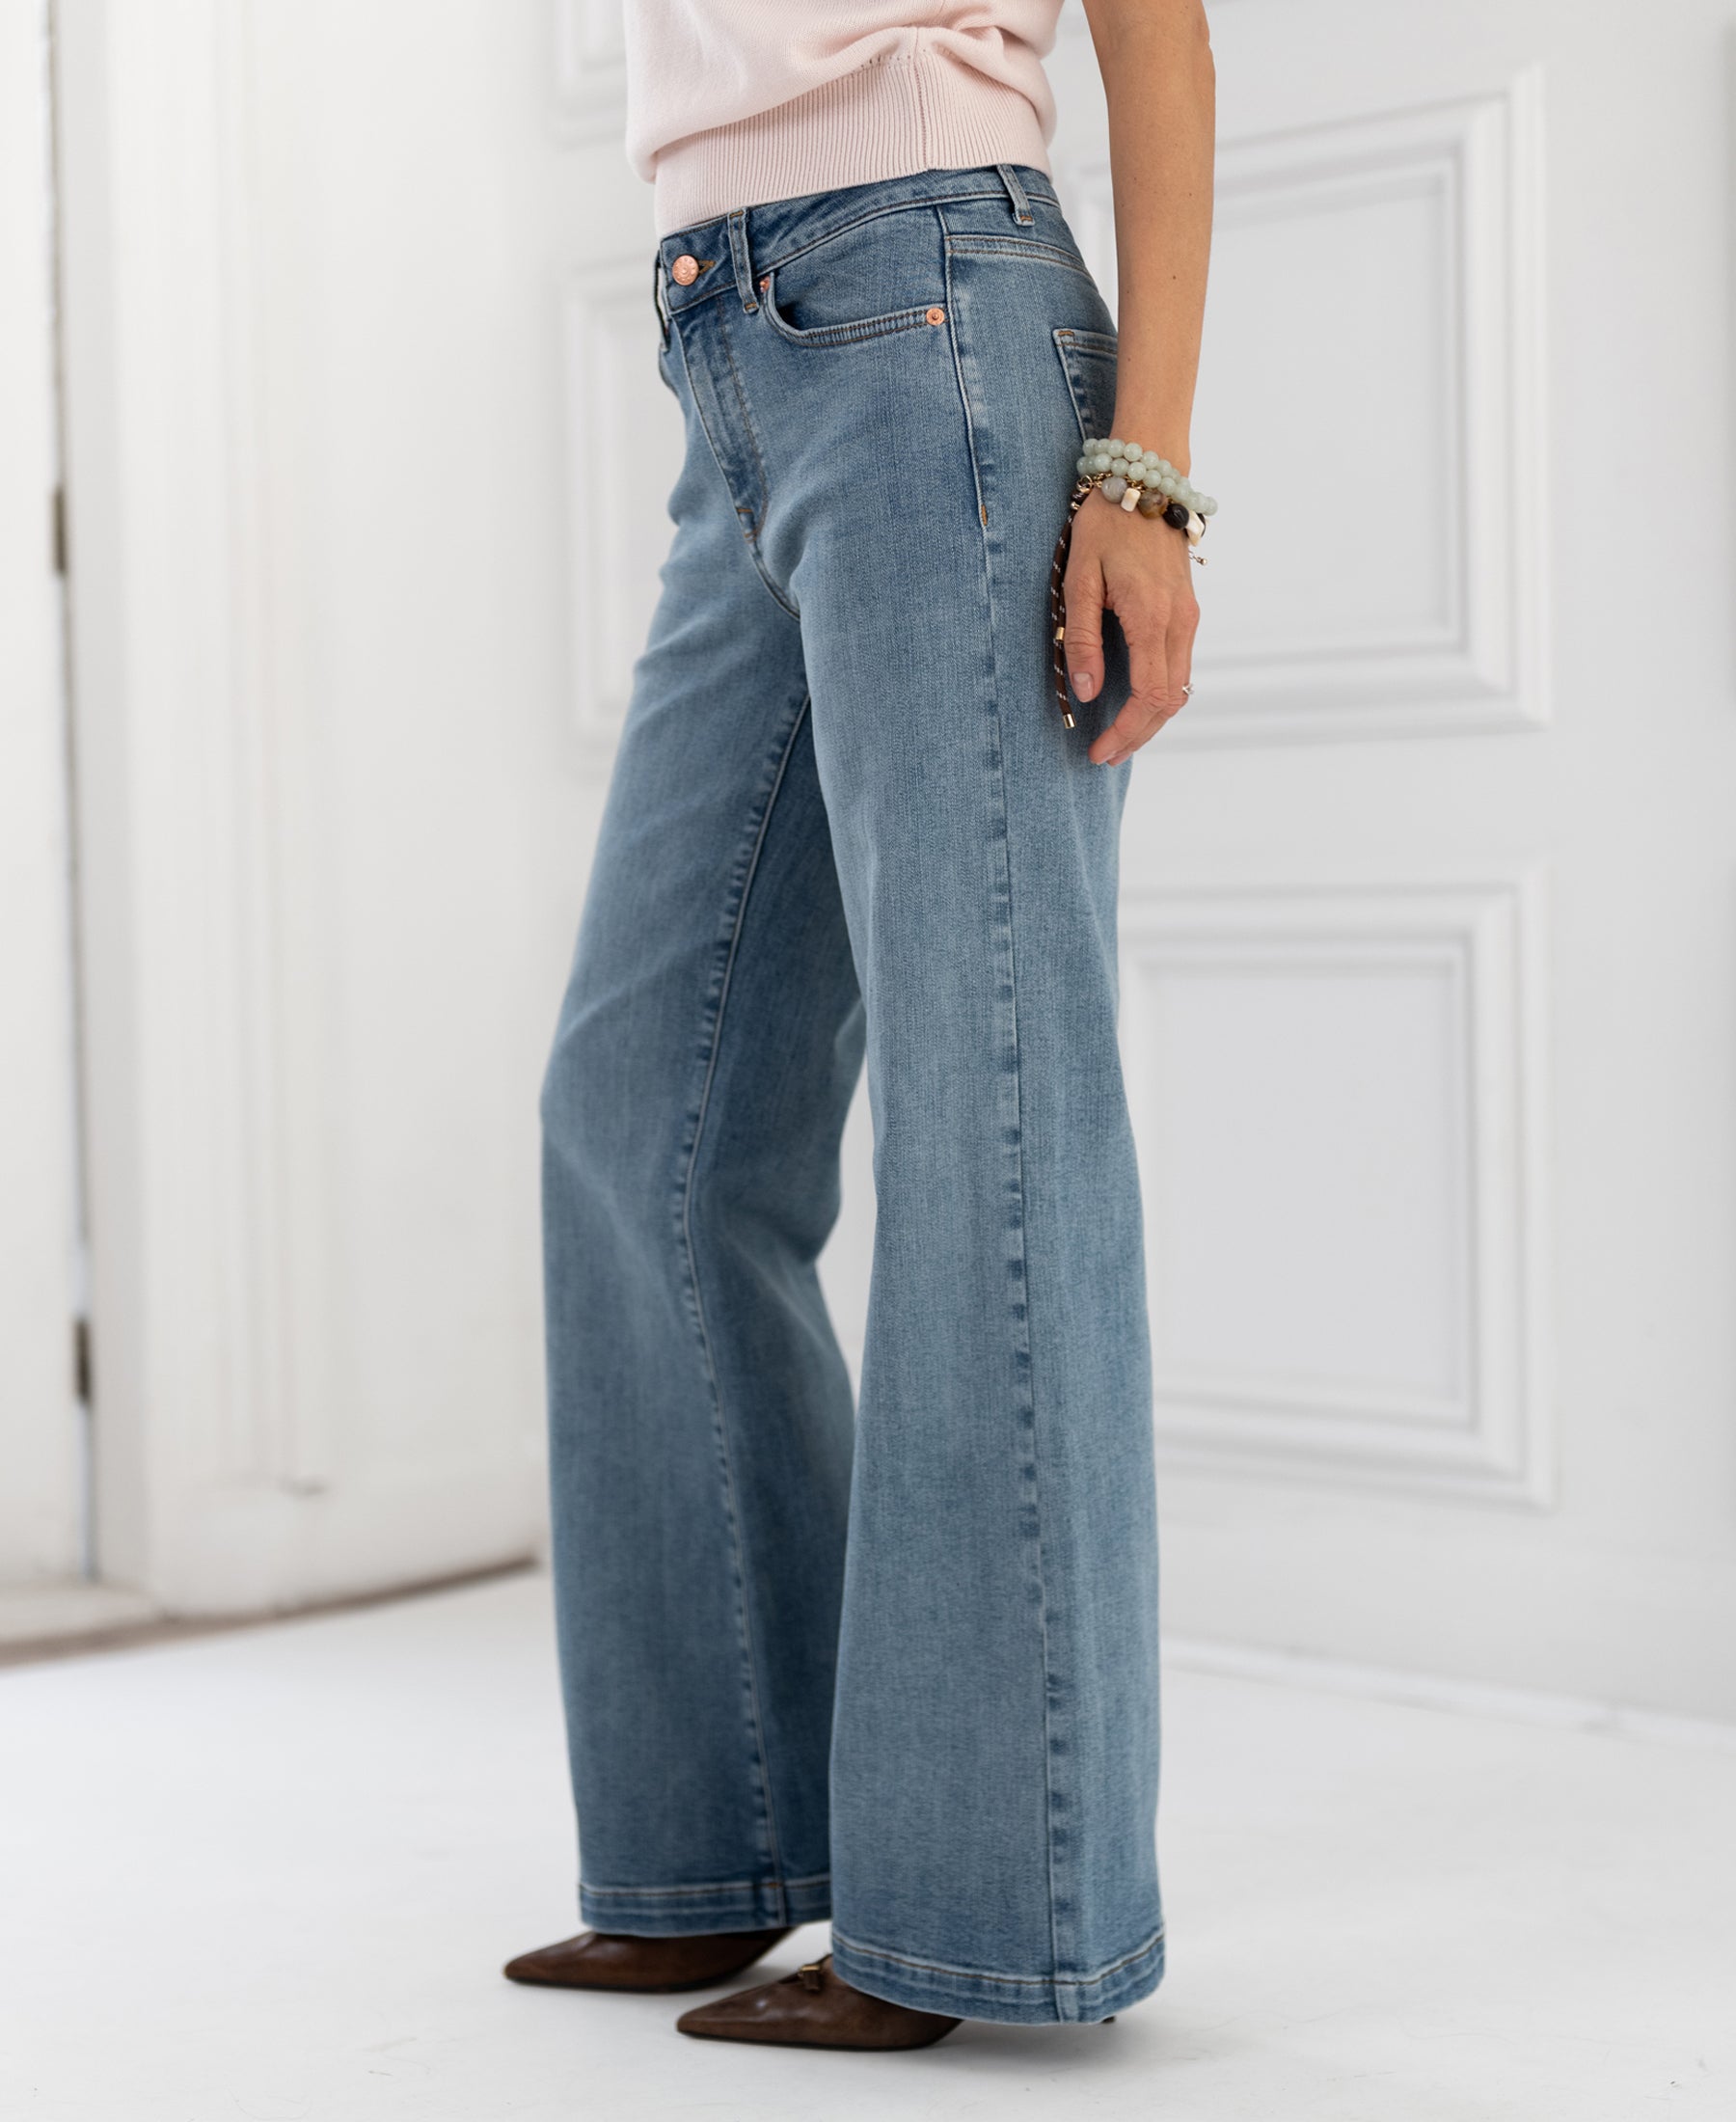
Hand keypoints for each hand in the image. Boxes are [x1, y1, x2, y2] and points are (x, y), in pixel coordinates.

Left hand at [1062, 491, 1199, 764]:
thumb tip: (1088, 693)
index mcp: (1151, 616)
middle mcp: (1180, 621)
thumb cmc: (1105, 524)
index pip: (1149, 695)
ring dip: (1152, 719)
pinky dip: (1161, 694)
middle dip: (1139, 735)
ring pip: (1180, 687)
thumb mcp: (1079, 578)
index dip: (1126, 731)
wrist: (1146, 479)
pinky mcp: (1188, 610)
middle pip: (1170, 701)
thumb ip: (1083, 638)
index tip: (1099, 751)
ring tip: (1119, 737)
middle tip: (1104, 756)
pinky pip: (1181, 666)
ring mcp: (1189, 616)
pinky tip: (1135, 702)